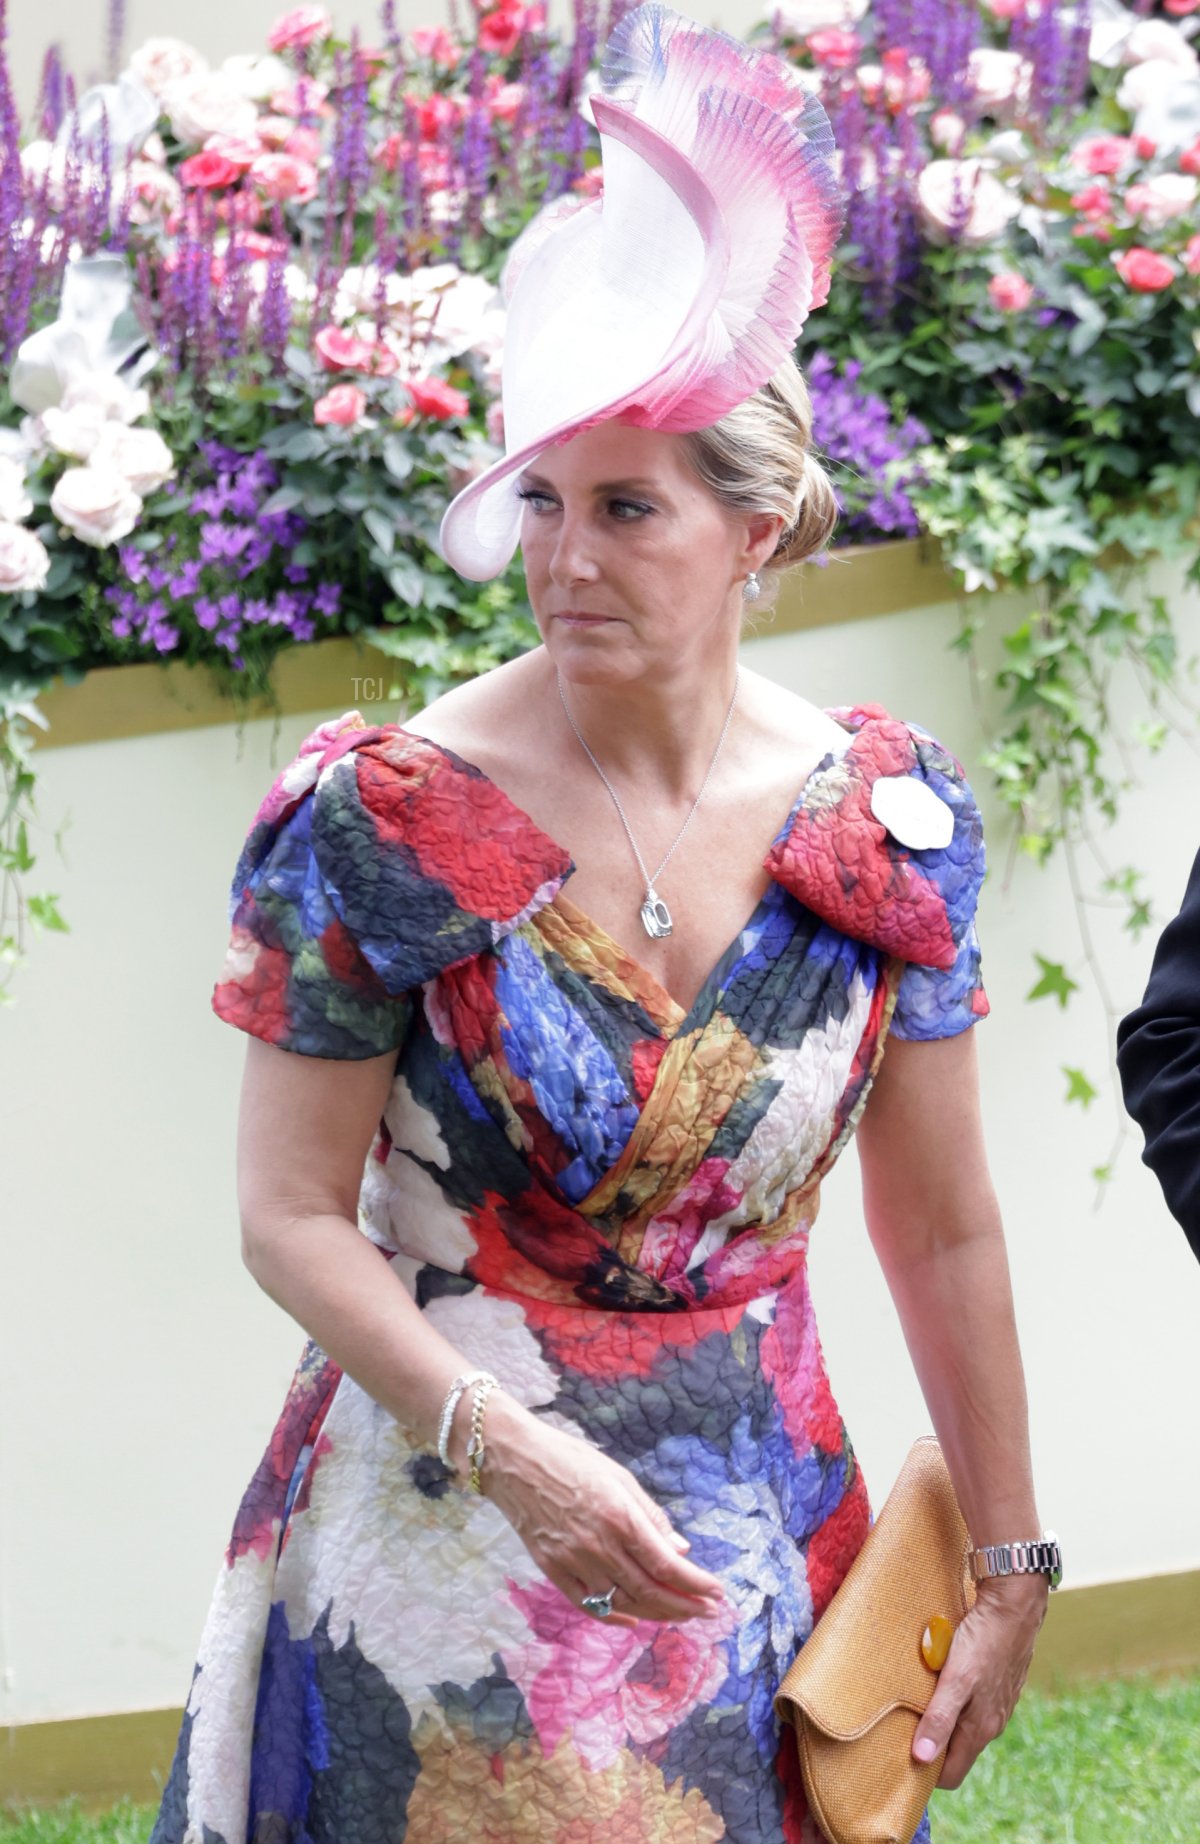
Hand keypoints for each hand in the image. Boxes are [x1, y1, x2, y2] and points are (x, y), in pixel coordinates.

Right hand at [474, 1392, 727, 1630]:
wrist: (514, 1460)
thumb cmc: (570, 1458)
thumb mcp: (619, 1476)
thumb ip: (651, 1516)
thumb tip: (680, 1550)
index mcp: (619, 1516)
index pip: (666, 1565)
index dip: (696, 1584)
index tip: (717, 1593)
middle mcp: (598, 1544)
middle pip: (649, 1590)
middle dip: (684, 1605)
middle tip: (707, 1611)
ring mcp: (572, 1560)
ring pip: (622, 1601)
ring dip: (656, 1613)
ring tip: (679, 1614)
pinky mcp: (551, 1569)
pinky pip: (587, 1604)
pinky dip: (612, 1617)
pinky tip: (633, 1620)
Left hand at [911, 1576, 1047, 1788]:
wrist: (1014, 1604)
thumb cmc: (984, 1641)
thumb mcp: (957, 1680)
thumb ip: (940, 1719)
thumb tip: (922, 1759)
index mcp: (981, 1729)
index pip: (951, 1774)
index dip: (927, 1773)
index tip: (900, 1760)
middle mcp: (991, 1721)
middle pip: (955, 1750)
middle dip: (930, 1745)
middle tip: (900, 1727)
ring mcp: (995, 1701)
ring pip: (962, 1724)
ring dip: (939, 1717)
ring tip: (915, 1699)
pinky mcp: (995, 1681)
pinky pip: (968, 1700)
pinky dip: (951, 1697)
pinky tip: (938, 1678)